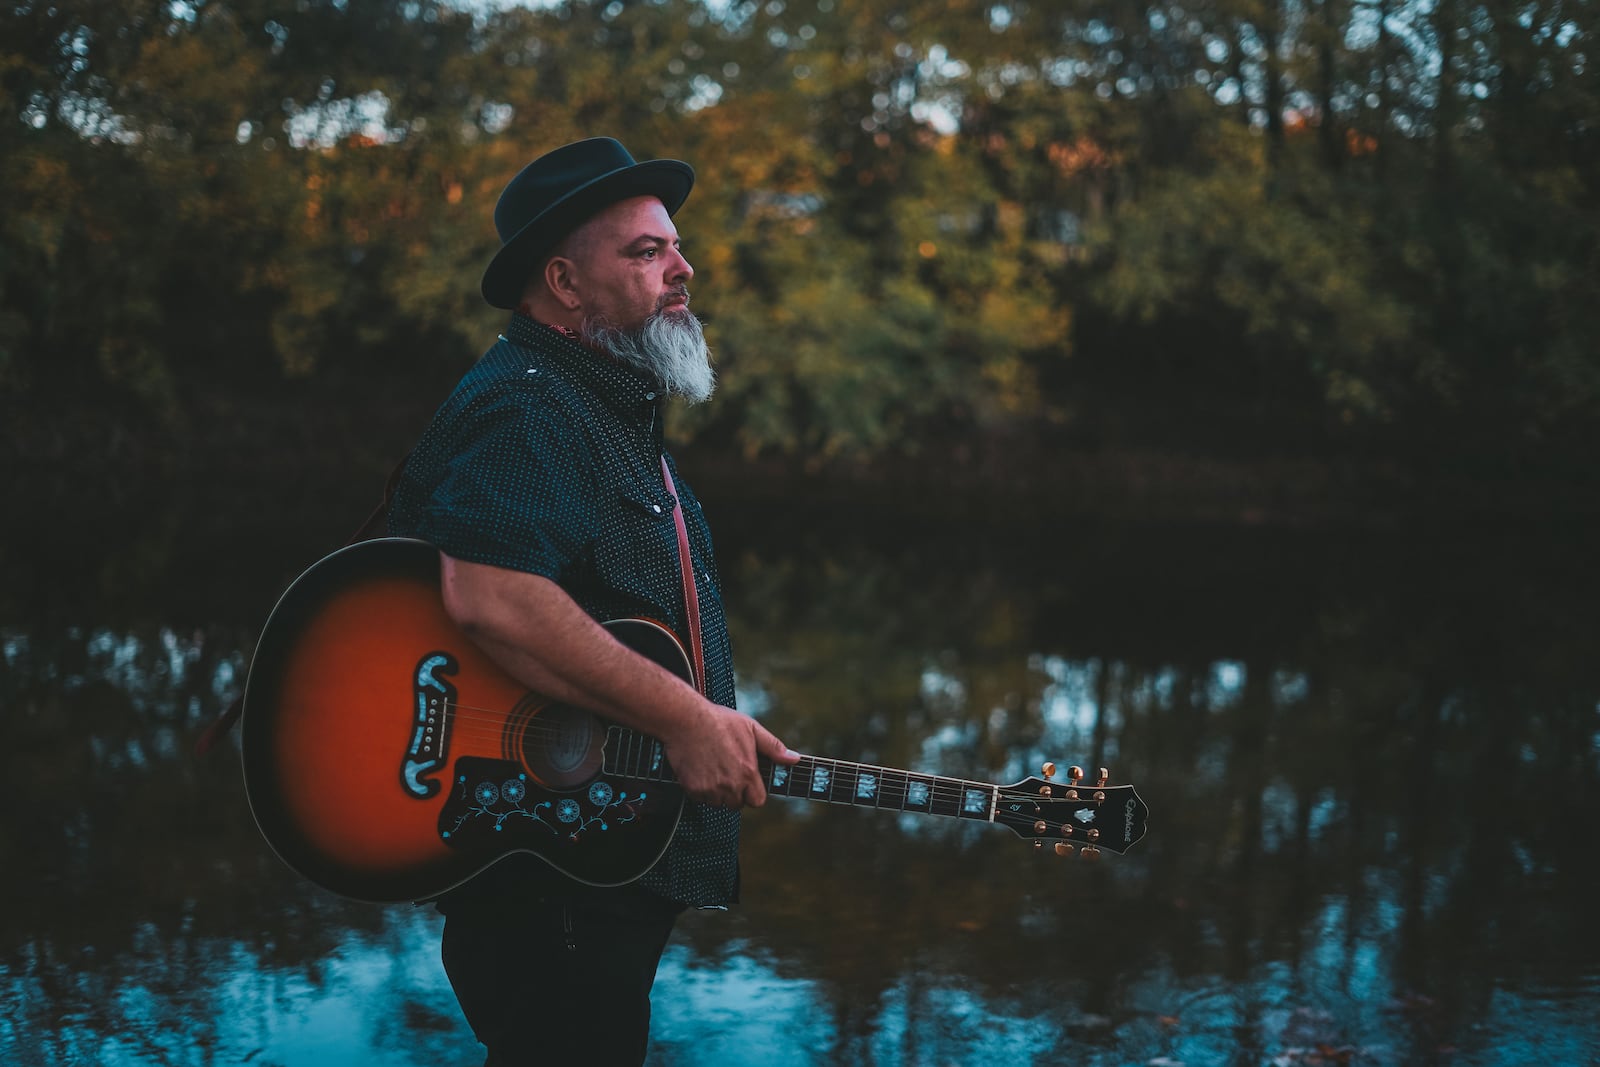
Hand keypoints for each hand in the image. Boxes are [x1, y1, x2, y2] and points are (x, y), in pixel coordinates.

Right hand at [663, 703, 800, 808]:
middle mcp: (731, 785)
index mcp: (748, 772)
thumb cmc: (719, 721)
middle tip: (725, 771)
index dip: (752, 792)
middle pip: (736, 804)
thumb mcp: (751, 728)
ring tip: (711, 768)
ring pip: (717, 803)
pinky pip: (699, 799)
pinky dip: (699, 789)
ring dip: (715, 792)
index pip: (757, 801)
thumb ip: (773, 747)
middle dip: (733, 792)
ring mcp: (711, 789)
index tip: (746, 782)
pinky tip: (698, 769)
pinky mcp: (693, 789)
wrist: (686, 719)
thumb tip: (794, 759)